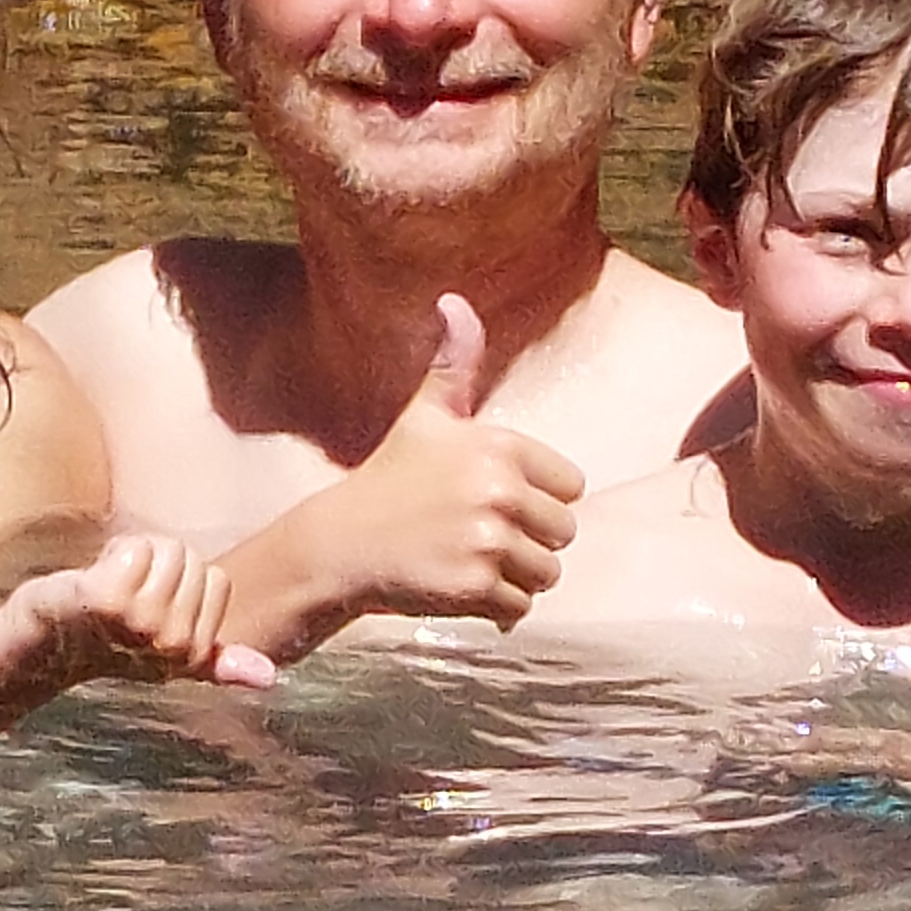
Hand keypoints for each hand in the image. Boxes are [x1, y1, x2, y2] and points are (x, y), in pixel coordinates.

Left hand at [22, 532, 277, 691]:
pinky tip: (96, 577)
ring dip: (136, 555)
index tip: (154, 605)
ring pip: (167, 549)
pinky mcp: (107, 600)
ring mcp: (139, 623)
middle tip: (127, 594)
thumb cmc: (108, 641)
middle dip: (159, 564)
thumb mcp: (172, 653)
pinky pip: (137, 547)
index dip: (183, 582)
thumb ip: (222, 662)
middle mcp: (172, 644)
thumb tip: (271, 678)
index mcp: (195, 655)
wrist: (45, 644)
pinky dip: (115, 551)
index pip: (217, 579)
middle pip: (192, 560)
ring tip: (112, 585)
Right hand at [270, 294, 585, 633]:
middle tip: (476, 536)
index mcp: (497, 446)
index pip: (570, 486)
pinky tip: (459, 589)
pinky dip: (497, 609)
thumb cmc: (389, 480)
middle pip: (563, 533)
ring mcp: (486, 539)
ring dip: (514, 577)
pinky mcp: (474, 586)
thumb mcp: (424, 418)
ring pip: (546, 573)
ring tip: (469, 562)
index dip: (535, 498)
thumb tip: (454, 301)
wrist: (339, 546)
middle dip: (527, 542)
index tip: (489, 500)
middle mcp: (497, 490)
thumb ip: (453, 365)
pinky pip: (520, 607)